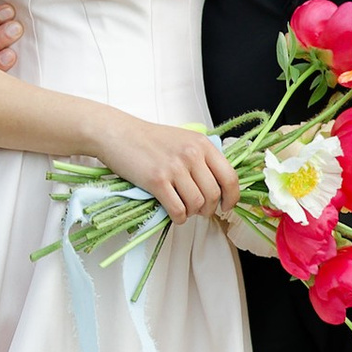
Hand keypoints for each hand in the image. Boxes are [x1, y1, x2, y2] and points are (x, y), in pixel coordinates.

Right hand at [84, 108, 244, 225]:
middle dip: (209, 209)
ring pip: (197, 204)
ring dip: (192, 213)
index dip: (232, 197)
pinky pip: (178, 209)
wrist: (119, 134)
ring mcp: (174, 168)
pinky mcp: (157, 180)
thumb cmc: (149, 139)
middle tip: (201, 210)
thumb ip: (202, 158)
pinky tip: (174, 213)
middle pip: (213, 194)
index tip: (227, 205)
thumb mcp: (183, 139)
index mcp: (202, 144)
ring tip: (184, 209)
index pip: (230, 177)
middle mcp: (191, 154)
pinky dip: (179, 217)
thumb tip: (217, 185)